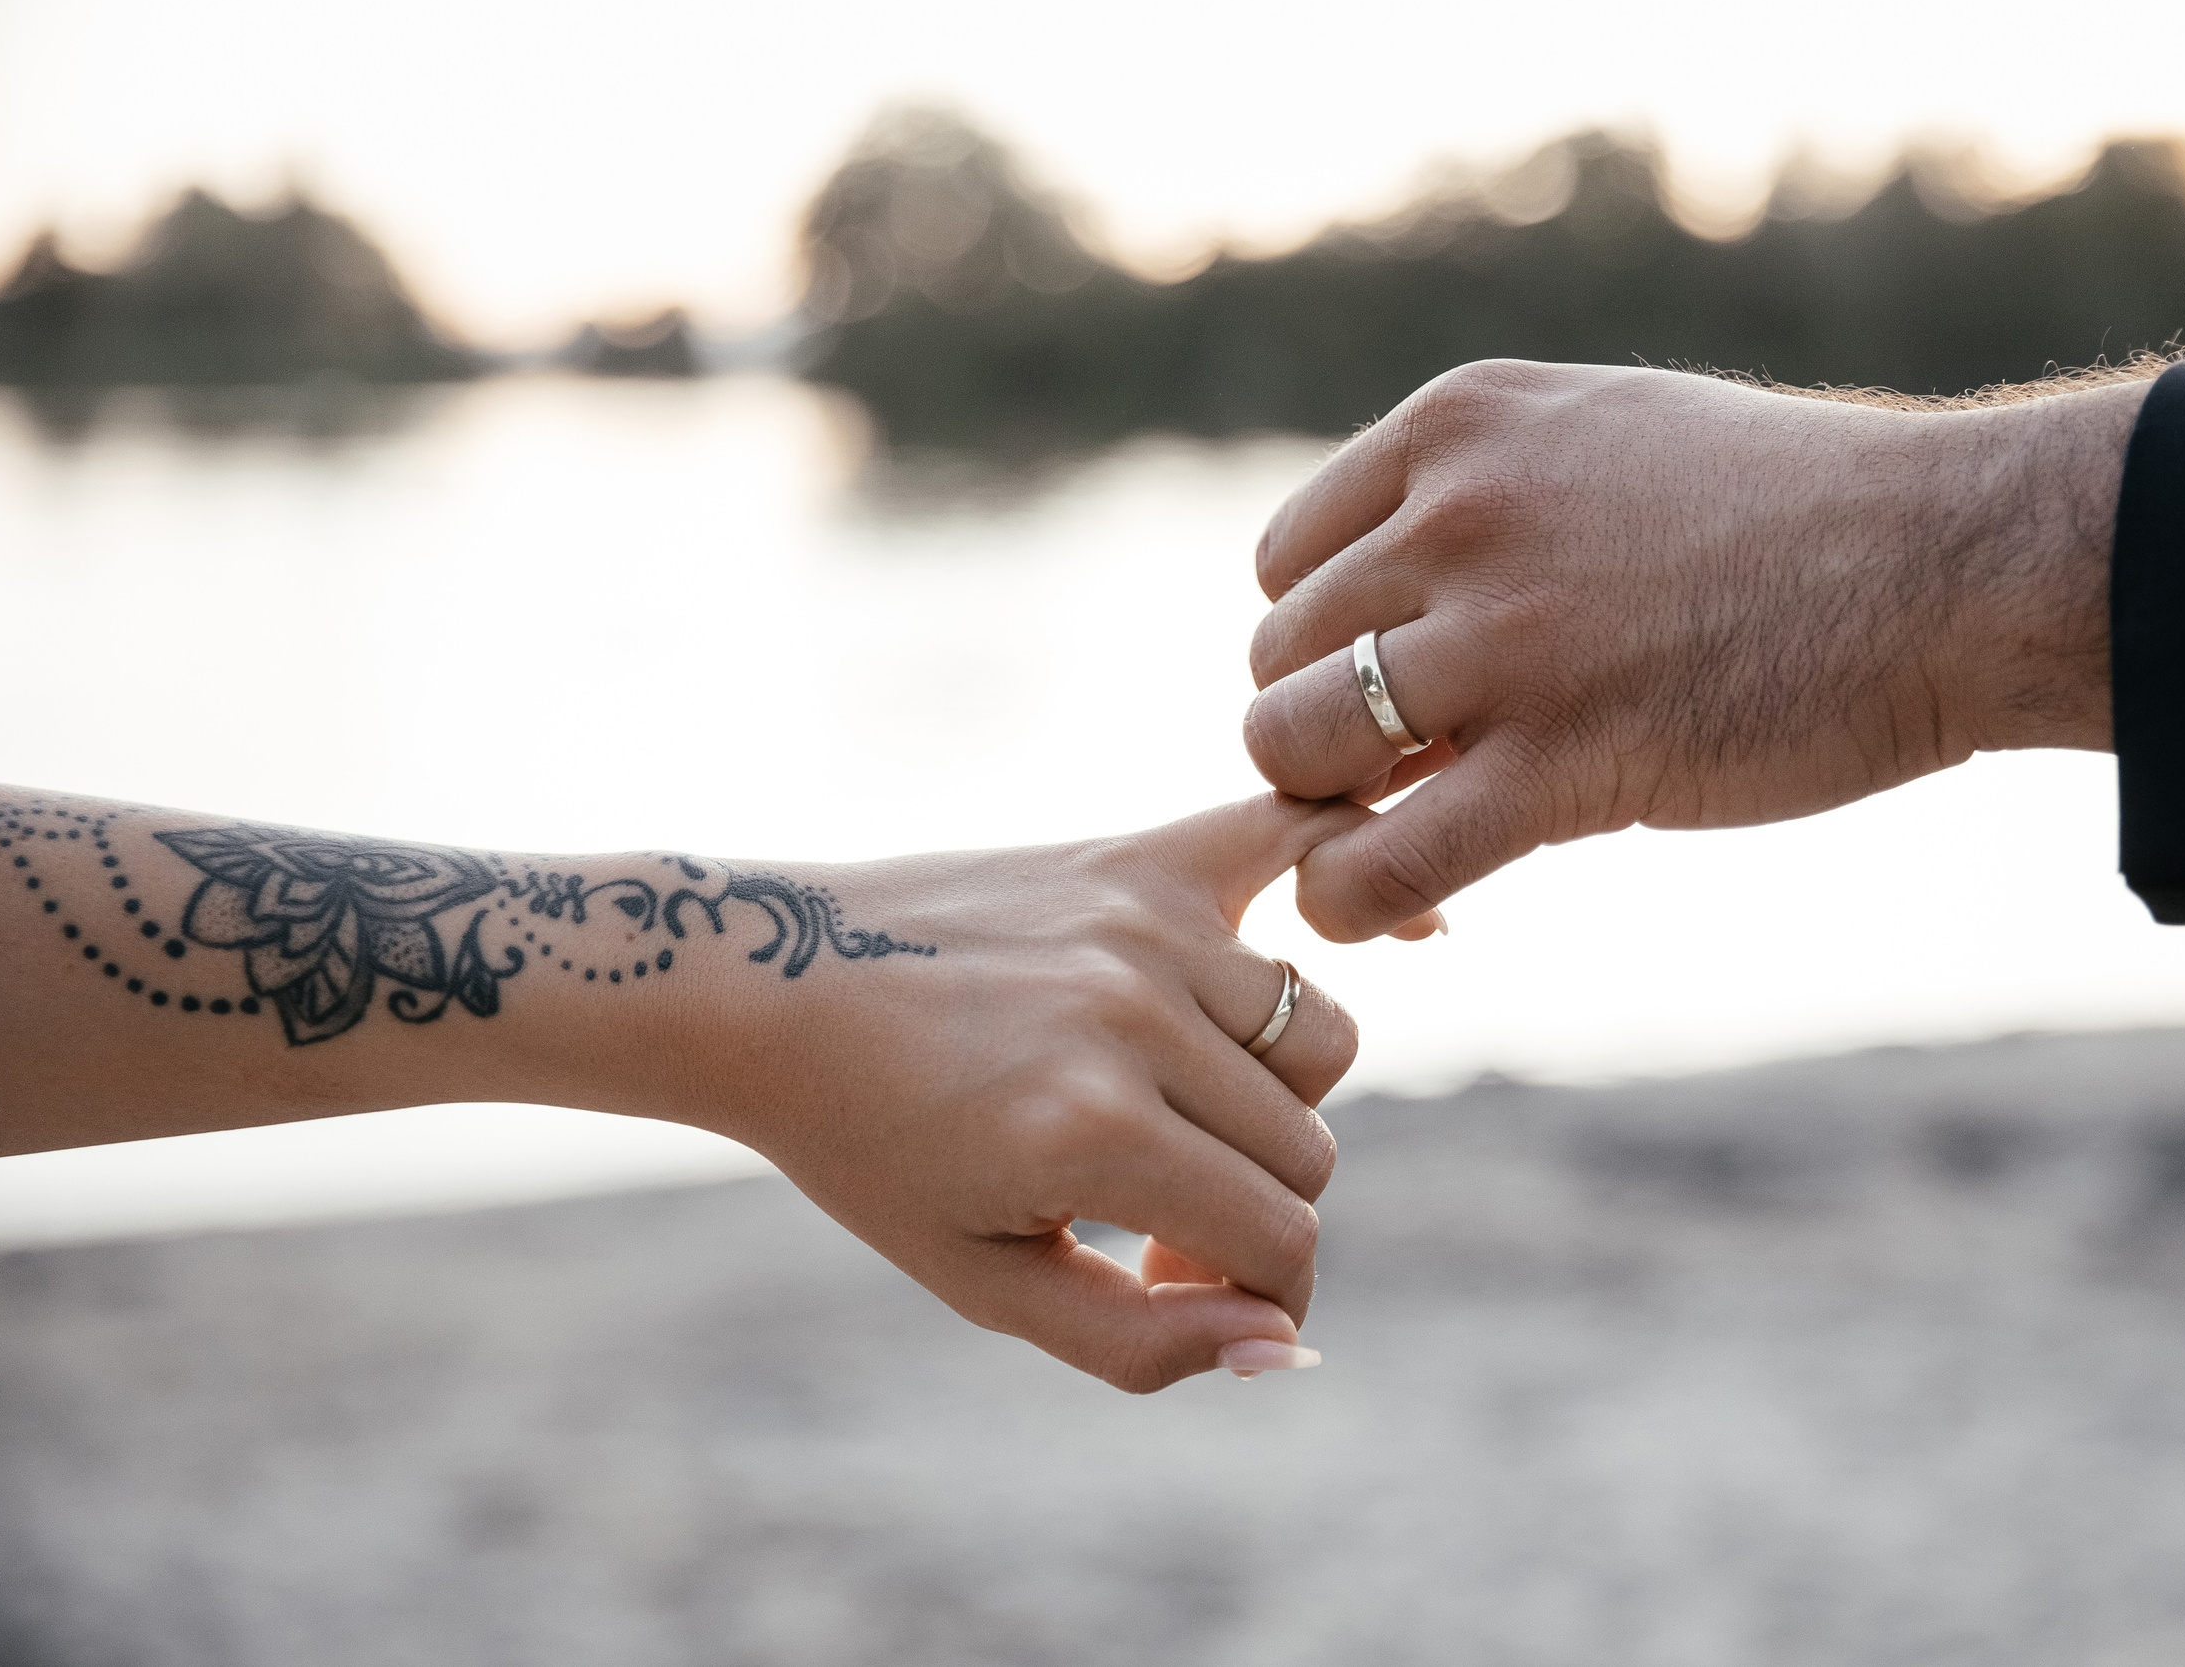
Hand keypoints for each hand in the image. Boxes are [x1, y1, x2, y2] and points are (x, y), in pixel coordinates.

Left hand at [667, 794, 1367, 1392]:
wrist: (765, 984)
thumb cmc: (867, 1149)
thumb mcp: (982, 1281)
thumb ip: (1139, 1343)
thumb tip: (1289, 1346)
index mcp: (1093, 1133)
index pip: (1282, 1239)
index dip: (1258, 1293)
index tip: (1181, 1286)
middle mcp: (1134, 1018)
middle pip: (1309, 1147)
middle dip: (1252, 1207)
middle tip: (1149, 1216)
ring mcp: (1144, 926)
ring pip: (1318, 1038)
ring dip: (1271, 1099)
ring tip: (1176, 1114)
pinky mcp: (1139, 859)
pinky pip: (1297, 839)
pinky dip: (1358, 864)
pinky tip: (1419, 925)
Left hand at [1241, 360, 2148, 940]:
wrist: (1954, 564)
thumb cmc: (1799, 517)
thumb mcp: (1607, 447)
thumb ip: (1480, 511)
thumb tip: (1379, 632)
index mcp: (1461, 428)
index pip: (1288, 561)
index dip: (1328, 648)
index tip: (1402, 696)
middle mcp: (1459, 515)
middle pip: (1277, 659)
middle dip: (1330, 733)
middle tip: (1416, 784)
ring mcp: (1505, 637)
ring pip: (1291, 747)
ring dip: (1335, 812)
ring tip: (1421, 832)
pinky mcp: (1563, 763)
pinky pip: (1373, 864)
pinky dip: (1355, 905)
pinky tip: (1407, 915)